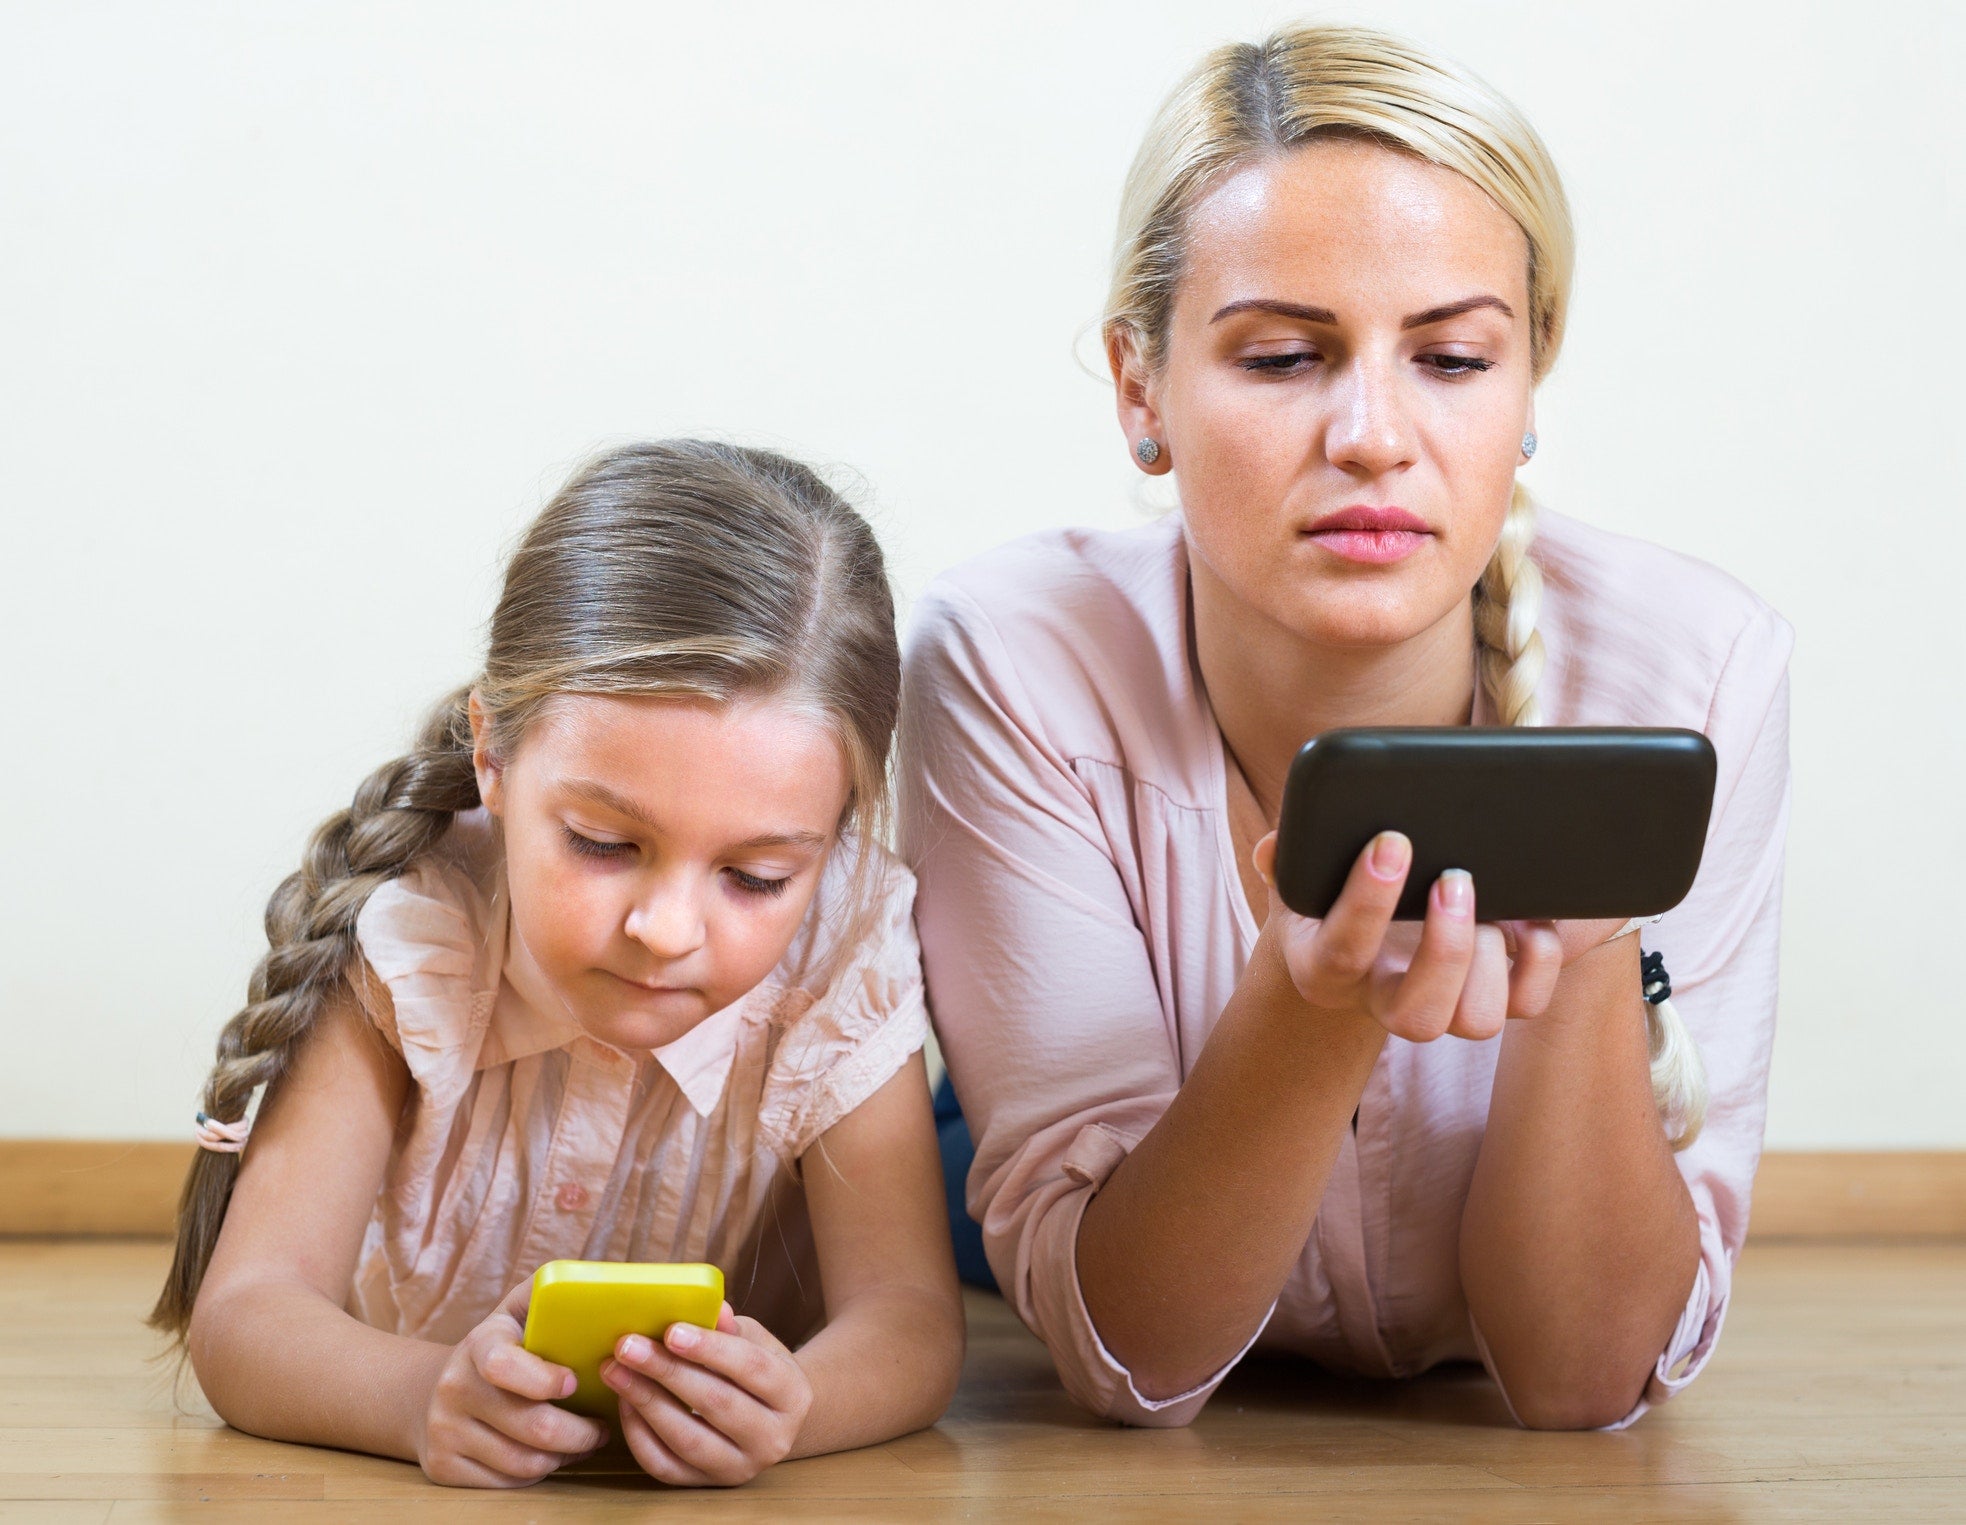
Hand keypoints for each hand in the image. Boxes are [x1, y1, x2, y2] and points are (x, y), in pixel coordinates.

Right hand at [414, 1274, 610, 1487]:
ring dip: (565, 1456)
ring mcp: (444, 1431)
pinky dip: (538, 1472)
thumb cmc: (498, 1347)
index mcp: (478, 1344)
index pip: (503, 1364)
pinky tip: (550, 1455)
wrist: (432, 1391)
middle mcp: (454, 1388)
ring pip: (525, 1462)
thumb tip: (600, 1286)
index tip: (574, 1382)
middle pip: (532, 1426)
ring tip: (583, 1441)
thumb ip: (551, 1293)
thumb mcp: (517, 1311)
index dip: (544, 1379)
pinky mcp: (444, 1467)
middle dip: (581, 1433)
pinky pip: (507, 1482)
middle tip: (602, 1428)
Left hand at [600, 1301, 813, 1486]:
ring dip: (646, 1402)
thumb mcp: (755, 1341)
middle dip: (667, 1372)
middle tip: (628, 1347)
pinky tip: (625, 1403)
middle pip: (716, 1403)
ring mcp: (739, 1468)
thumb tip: (711, 1308)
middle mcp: (773, 1439)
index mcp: (793, 1395)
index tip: (670, 1331)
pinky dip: (639, 1435)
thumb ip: (731, 1328)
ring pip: (688, 1439)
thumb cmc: (756, 1369)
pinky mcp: (706, 1485)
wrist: (768, 1419)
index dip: (709, 1349)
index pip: (751, 1368)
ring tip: (616, 1371)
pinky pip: (665, 1466)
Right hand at [1252, 830, 1597, 1042]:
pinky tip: (1527, 913)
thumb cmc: (1327, 897)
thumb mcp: (1297, 879)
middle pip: (1418, 1018)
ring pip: (1476, 1022)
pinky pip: (1526, 1005)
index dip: (1368, 901)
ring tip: (1493, 900)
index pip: (1344, 952)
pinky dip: (1539, 961)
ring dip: (1491, 959)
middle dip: (1446, 949)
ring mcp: (1440, 1008)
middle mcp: (1382, 1002)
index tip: (1392, 841)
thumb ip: (1286, 861)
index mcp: (1325, 969)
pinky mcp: (1487, 998)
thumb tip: (1275, 847)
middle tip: (1454, 878)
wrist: (1356, 938)